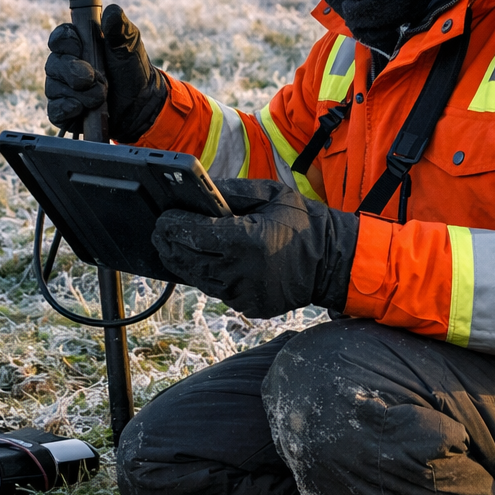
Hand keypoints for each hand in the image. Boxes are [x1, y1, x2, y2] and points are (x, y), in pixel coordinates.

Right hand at [44, 4, 167, 141]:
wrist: (141, 104)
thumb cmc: (132, 69)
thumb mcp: (130, 46)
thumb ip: (120, 28)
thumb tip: (112, 11)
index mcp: (78, 44)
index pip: (59, 38)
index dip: (65, 42)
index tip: (79, 48)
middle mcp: (65, 65)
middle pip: (53, 64)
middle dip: (73, 73)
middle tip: (94, 78)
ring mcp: (63, 89)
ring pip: (54, 89)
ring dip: (80, 94)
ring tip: (102, 97)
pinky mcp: (65, 111)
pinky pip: (54, 111)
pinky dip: (66, 110)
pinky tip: (80, 110)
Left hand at [152, 179, 360, 318]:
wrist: (333, 263)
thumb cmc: (304, 223)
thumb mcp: (270, 195)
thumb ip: (232, 191)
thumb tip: (199, 188)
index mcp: (244, 240)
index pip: (191, 232)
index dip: (171, 224)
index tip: (162, 217)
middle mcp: (239, 270)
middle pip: (186, 258)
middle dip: (168, 243)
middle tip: (160, 231)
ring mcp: (242, 293)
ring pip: (196, 277)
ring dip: (182, 261)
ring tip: (173, 246)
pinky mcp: (247, 306)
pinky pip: (216, 290)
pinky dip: (205, 275)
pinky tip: (201, 261)